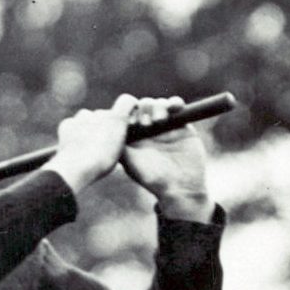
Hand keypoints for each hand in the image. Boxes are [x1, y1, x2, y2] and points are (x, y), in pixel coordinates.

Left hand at [44, 94, 138, 192]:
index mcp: (117, 119)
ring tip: (88, 145)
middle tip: (102, 143)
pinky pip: (73, 124)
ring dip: (89, 126)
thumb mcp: (118, 154)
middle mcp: (100, 113)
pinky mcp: (67, 123)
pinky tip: (75, 146)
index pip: (127, 100)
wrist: (75, 167)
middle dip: (105, 124)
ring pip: (87, 117)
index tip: (128, 116)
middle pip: (105, 114)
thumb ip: (119, 140)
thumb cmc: (101, 163)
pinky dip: (74, 132)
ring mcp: (82, 117)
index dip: (129, 106)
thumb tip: (117, 141)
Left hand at [122, 97, 212, 223]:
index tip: (131, 123)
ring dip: (157, 106)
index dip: (129, 113)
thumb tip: (107, 127)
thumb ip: (119, 144)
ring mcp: (165, 125)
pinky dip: (174, 102)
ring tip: (159, 119)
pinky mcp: (181, 124)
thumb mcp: (130, 161)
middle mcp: (149, 129)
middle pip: (143, 106)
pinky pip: (177, 106)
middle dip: (143, 109)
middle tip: (145, 124)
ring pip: (159, 103)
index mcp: (135, 135)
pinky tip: (174, 107)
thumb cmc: (153, 177)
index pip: (129, 114)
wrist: (181, 187)